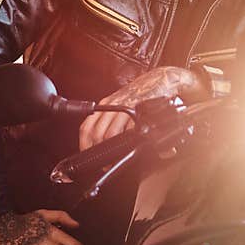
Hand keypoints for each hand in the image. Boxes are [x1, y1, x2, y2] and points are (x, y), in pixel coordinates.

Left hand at [78, 66, 208, 150]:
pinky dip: (128, 141)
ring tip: (116, 158)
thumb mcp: (120, 106)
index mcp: (104, 106)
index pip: (87, 127)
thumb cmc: (140, 96)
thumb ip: (111, 122)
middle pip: (96, 133)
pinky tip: (130, 145)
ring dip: (111, 149)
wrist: (159, 81)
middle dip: (98, 151)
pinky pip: (128, 129)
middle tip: (105, 163)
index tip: (88, 156)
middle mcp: (111, 105)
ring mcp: (124, 107)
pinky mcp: (138, 110)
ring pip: (109, 133)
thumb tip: (101, 144)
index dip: (85, 145)